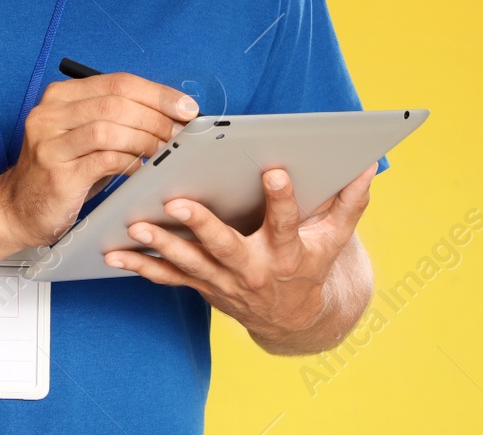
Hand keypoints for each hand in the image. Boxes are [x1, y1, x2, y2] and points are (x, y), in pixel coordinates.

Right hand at [0, 72, 199, 248]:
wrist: (16, 209)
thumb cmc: (61, 171)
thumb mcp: (83, 137)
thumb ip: (116, 119)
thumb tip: (170, 114)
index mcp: (60, 96)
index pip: (117, 82)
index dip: (157, 93)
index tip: (185, 107)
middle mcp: (50, 114)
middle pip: (115, 103)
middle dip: (156, 117)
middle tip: (178, 134)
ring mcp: (50, 144)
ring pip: (110, 129)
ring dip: (146, 139)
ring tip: (163, 152)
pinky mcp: (57, 174)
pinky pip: (105, 161)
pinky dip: (131, 163)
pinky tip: (142, 169)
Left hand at [103, 162, 376, 341]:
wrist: (292, 319)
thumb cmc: (311, 264)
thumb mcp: (335, 236)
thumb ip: (349, 200)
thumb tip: (368, 163)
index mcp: (287, 250)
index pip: (286, 221)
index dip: (282, 197)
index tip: (275, 170)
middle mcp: (253, 268)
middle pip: (226, 246)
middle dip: (202, 225)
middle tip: (177, 203)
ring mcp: (225, 281)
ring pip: (190, 262)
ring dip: (160, 245)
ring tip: (134, 226)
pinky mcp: (202, 286)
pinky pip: (168, 277)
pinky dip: (140, 267)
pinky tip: (114, 254)